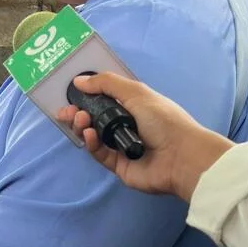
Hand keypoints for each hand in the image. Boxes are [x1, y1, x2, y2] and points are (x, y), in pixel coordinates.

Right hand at [57, 73, 234, 200]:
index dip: (86, 97)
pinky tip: (89, 135)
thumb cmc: (164, 120)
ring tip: (81, 120)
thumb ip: (107, 84)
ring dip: (83, 126)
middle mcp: (126, 125)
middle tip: (65, 113)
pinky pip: (99, 154)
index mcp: (132, 106)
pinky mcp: (118, 166)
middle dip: (77, 114)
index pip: (103, 100)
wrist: (182, 157)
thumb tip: (79, 81)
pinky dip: (91, 144)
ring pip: (93, 136)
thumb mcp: (136, 93)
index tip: (70, 96)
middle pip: (94, 119)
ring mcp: (121, 146)